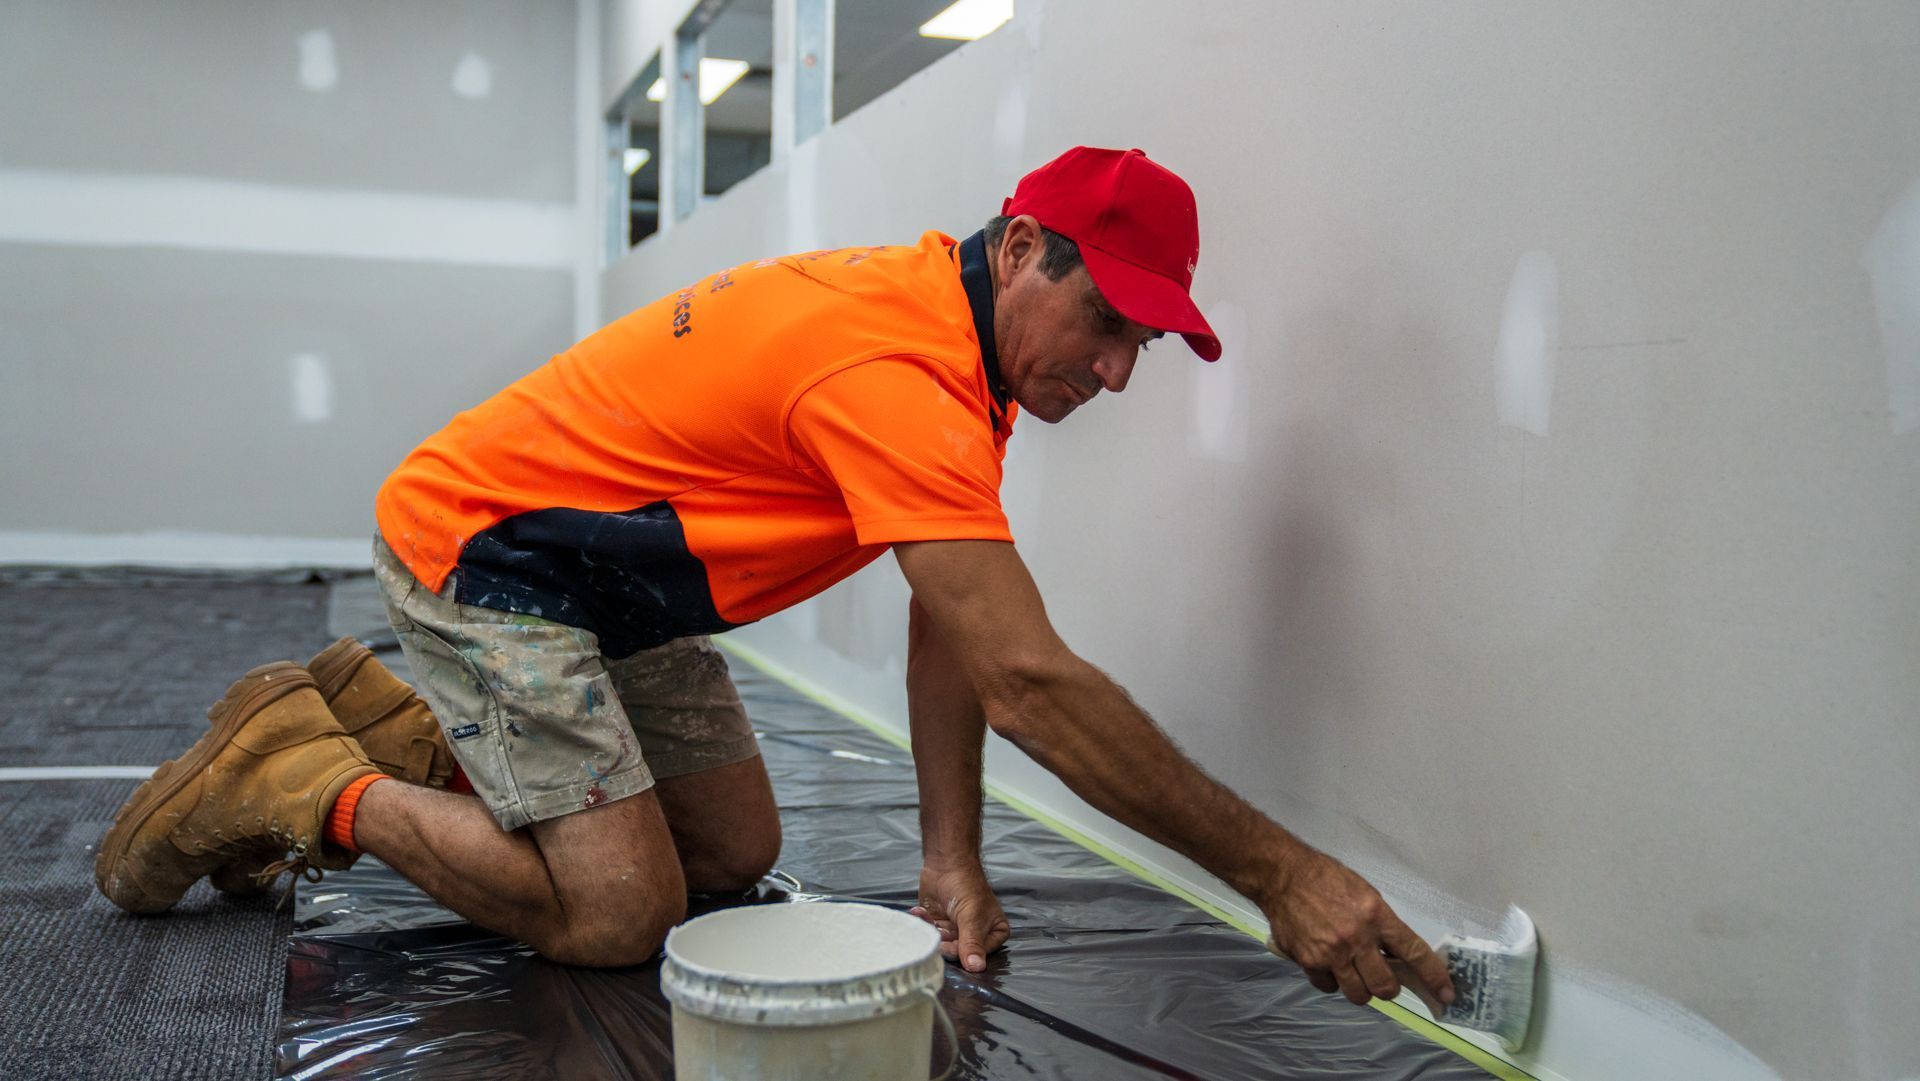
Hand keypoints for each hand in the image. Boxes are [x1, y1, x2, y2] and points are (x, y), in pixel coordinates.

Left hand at [911, 861, 1010, 972]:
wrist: (945, 863)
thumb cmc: (966, 885)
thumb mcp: (972, 916)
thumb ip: (972, 943)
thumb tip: (977, 968)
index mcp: (994, 932)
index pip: (980, 955)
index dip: (964, 952)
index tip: (952, 942)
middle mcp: (977, 934)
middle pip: (959, 952)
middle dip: (945, 942)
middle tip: (939, 931)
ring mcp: (957, 930)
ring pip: (942, 944)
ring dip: (932, 931)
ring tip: (928, 916)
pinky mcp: (939, 925)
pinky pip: (930, 934)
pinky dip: (923, 923)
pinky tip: (920, 912)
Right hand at [1261, 848, 1454, 1008]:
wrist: (1283, 875)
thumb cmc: (1326, 878)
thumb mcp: (1365, 894)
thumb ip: (1381, 925)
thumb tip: (1394, 955)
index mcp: (1377, 916)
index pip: (1414, 952)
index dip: (1434, 976)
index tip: (1447, 994)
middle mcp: (1357, 938)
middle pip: (1386, 986)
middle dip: (1388, 988)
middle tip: (1381, 979)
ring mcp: (1332, 953)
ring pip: (1358, 994)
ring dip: (1360, 988)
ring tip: (1352, 972)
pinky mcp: (1309, 961)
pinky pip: (1328, 987)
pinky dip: (1330, 981)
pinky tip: (1326, 964)